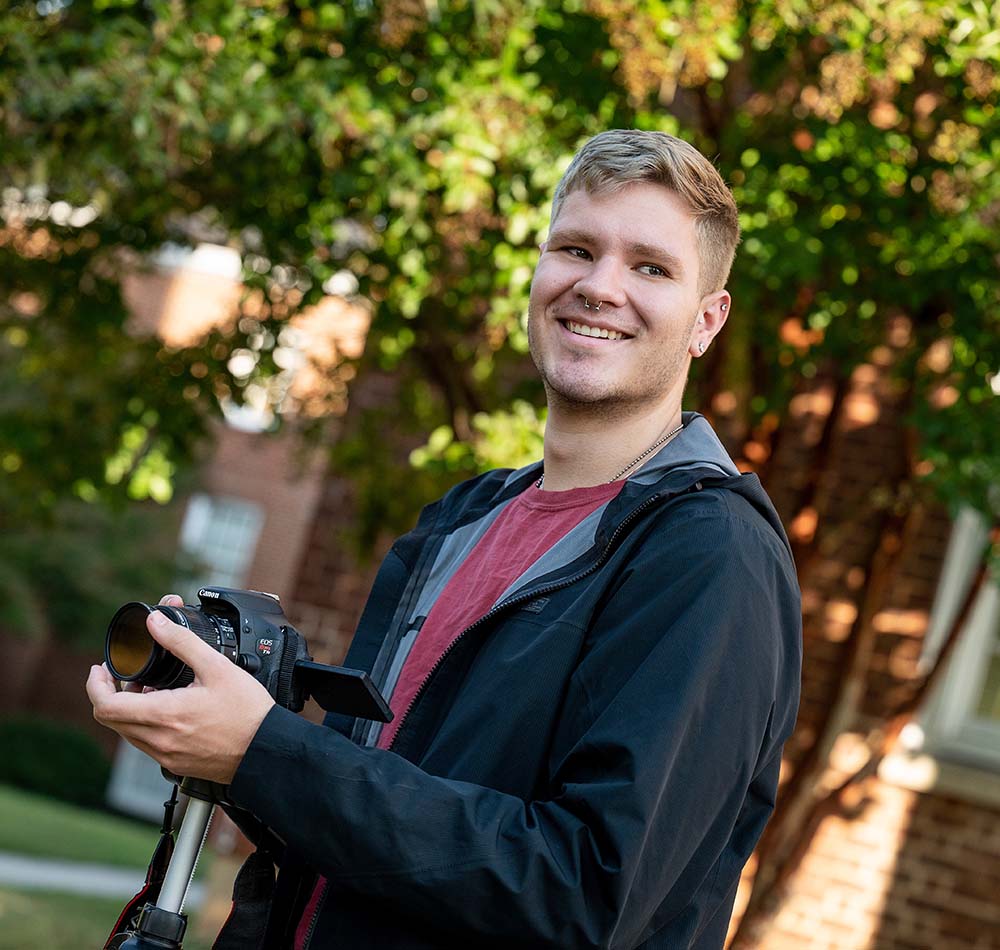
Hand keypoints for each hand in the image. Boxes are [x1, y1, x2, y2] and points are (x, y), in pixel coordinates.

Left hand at [87, 594, 274, 783]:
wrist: (266, 749)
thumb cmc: (247, 711)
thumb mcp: (216, 666)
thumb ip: (181, 641)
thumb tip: (155, 623)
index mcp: (164, 715)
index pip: (105, 706)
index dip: (96, 685)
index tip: (100, 670)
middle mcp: (159, 740)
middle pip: (111, 719)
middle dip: (110, 693)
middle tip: (122, 675)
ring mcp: (165, 756)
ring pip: (128, 732)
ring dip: (128, 709)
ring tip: (149, 688)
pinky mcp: (175, 764)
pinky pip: (146, 743)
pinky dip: (145, 723)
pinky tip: (167, 709)